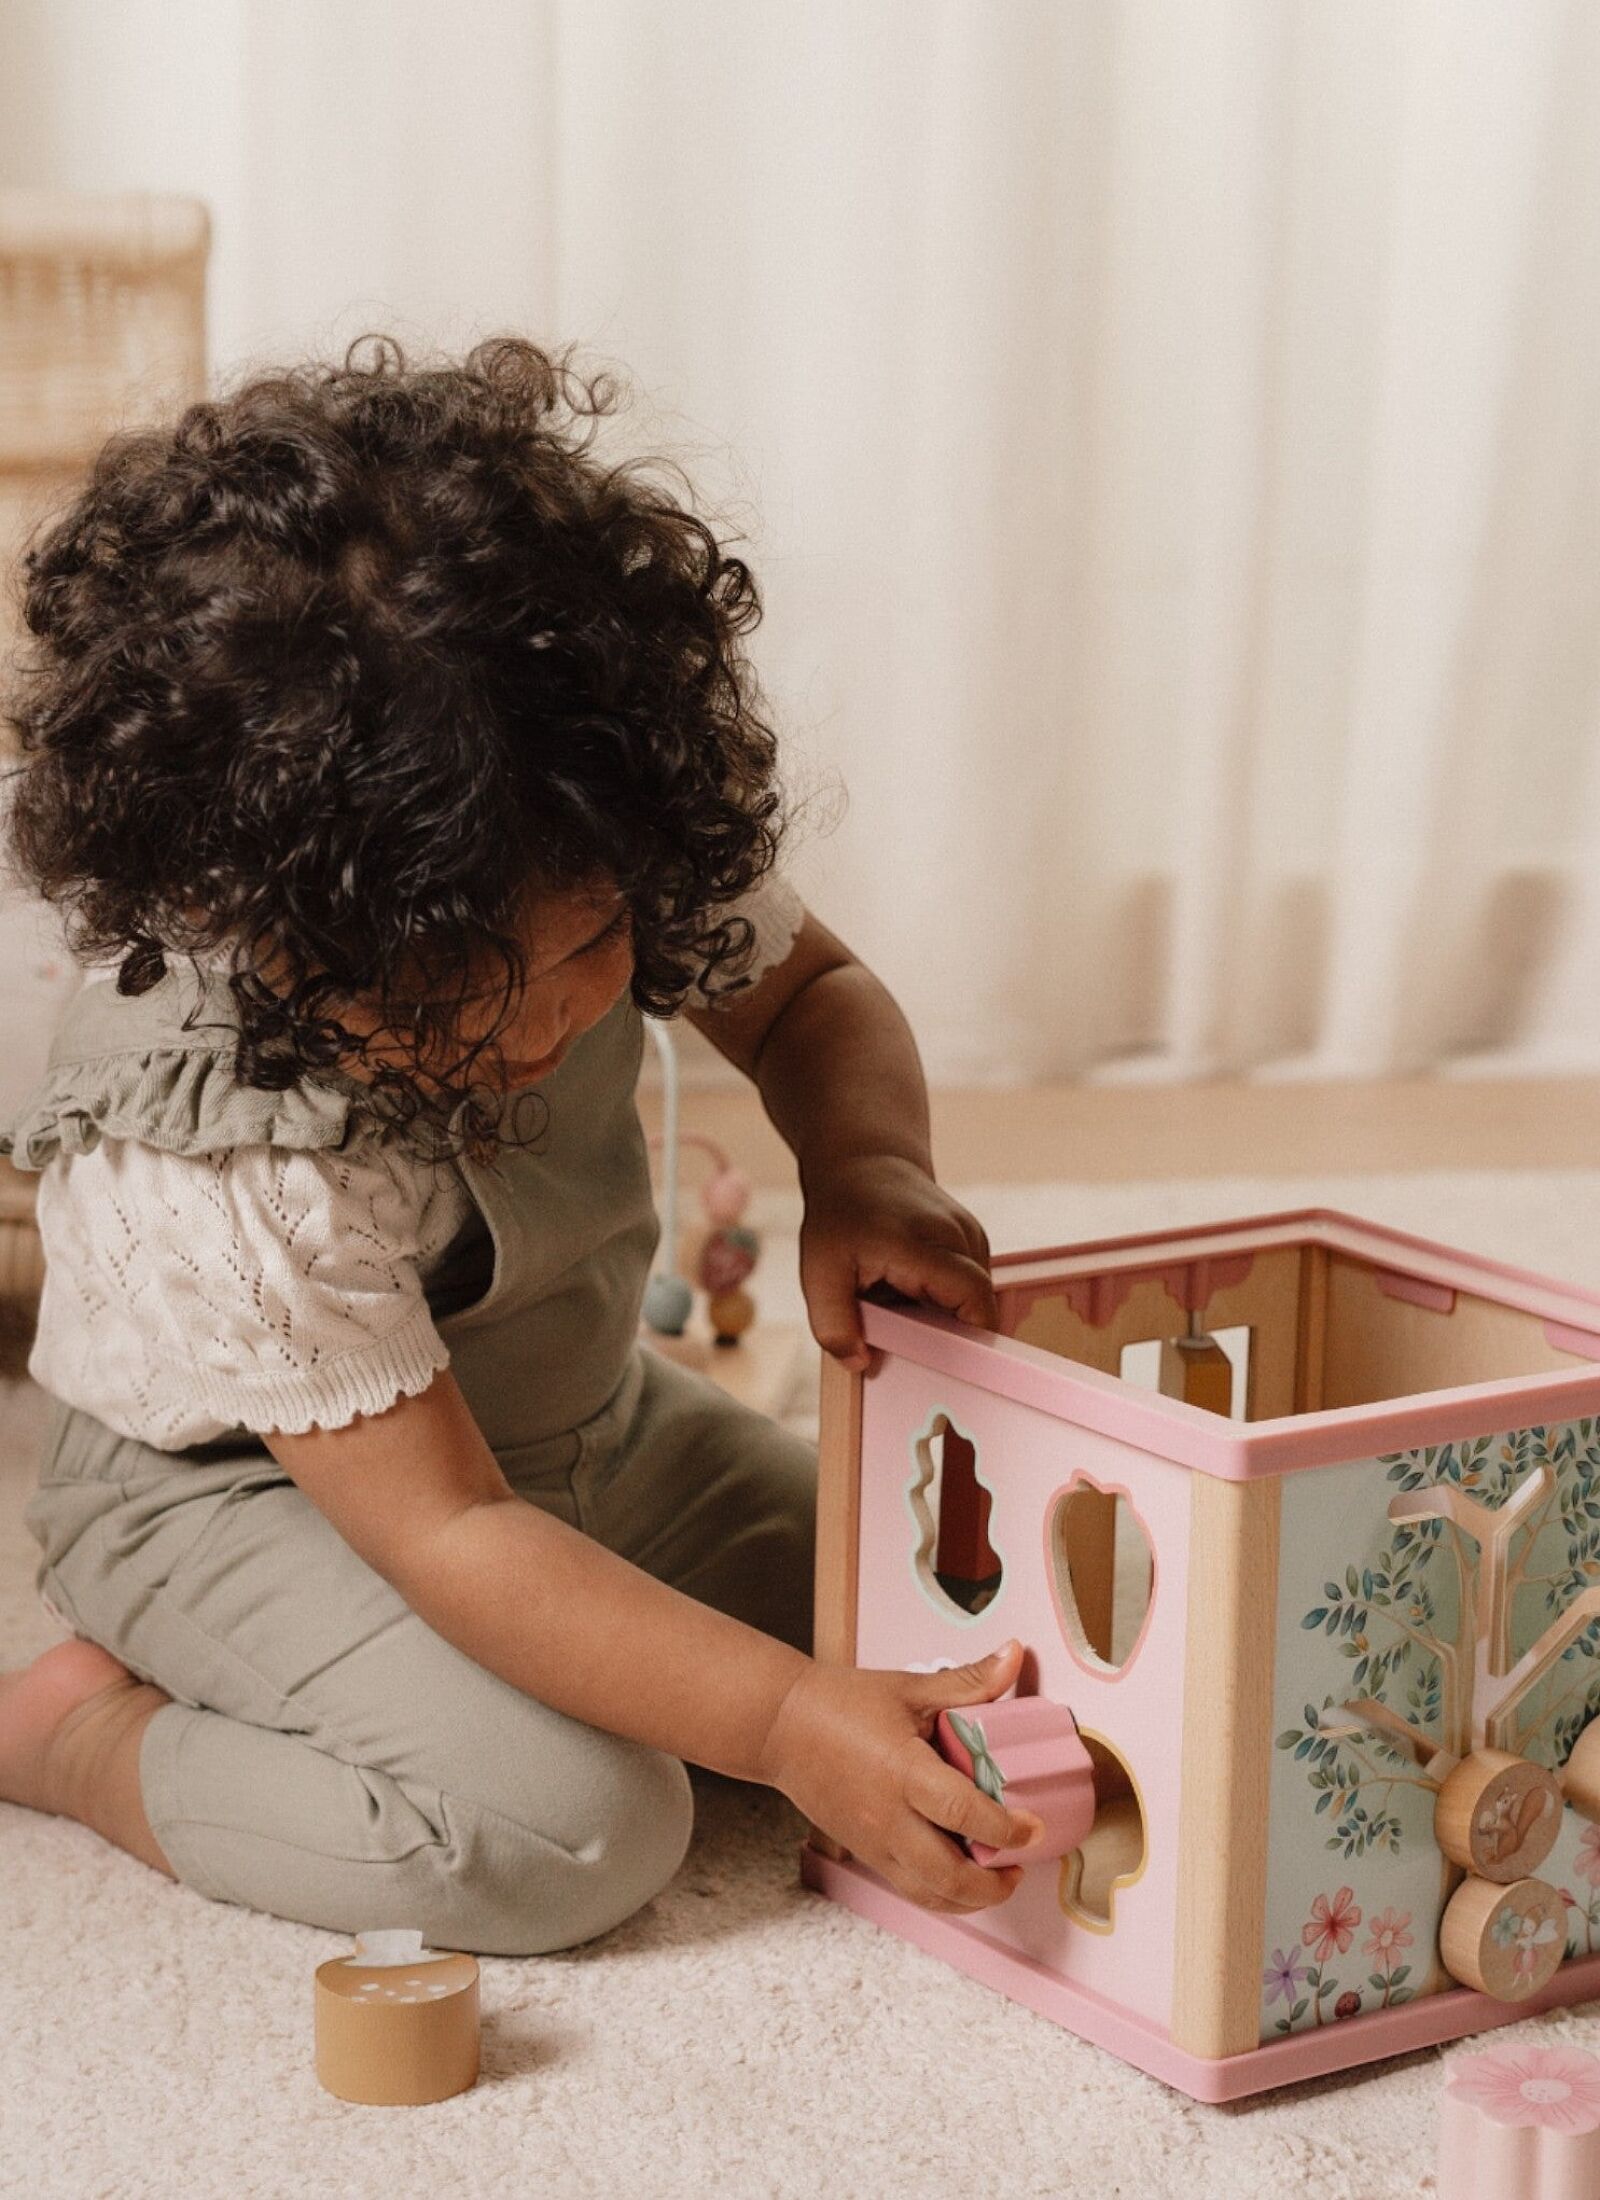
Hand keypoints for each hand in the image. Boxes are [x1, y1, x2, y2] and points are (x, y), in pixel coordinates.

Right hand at [760, 1639, 1044, 1911]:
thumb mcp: (908, 1688)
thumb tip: (1014, 1656)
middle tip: (1021, 1863)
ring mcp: (874, 1842)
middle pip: (949, 1876)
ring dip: (970, 1898)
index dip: (1007, 1829)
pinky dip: (941, 1893)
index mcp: (903, 1772)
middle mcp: (889, 1818)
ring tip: (997, 1878)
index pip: (964, 1814)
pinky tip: (960, 1873)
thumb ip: (967, 1681)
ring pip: (929, 1895)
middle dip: (994, 1883)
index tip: (1033, 1828)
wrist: (780, 1726)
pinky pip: (909, 1888)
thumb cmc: (840, 1703)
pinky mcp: (865, 1852)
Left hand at [799, 1153, 997, 1373]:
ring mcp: (970, 1233)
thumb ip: (833, 1325)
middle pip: (978, 1303)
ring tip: (903, 1299)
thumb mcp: (818, 1272)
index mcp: (920, 1244)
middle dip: (950, 1331)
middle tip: (907, 1332)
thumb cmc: (840, 1216)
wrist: (862, 1162)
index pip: (972, 1295)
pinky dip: (948, 1296)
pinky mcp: (974, 1238)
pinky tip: (914, 1286)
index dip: (971, 1334)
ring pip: (977, 1296)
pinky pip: (972, 1284)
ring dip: (948, 1312)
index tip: (948, 1360)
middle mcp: (956, 1234)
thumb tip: (860, 1364)